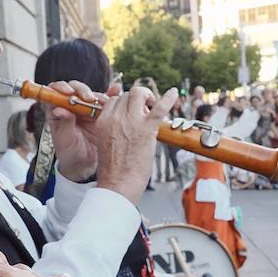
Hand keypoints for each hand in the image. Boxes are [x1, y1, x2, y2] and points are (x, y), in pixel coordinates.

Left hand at [47, 79, 115, 179]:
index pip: (55, 91)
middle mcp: (71, 106)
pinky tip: (117, 89)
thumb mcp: (64, 140)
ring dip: (98, 96)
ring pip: (91, 94)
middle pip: (75, 89)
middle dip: (82, 90)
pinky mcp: (99, 112)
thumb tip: (59, 109)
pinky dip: (112, 95)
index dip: (61, 88)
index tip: (69, 92)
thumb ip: (64, 123)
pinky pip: (106, 101)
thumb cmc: (69, 152)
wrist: (84, 164)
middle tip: (88, 98)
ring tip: (104, 103)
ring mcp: (86, 108)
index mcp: (57, 110)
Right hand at [93, 85, 178, 203]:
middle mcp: (115, 118)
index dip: (125, 104)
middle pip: (126, 95)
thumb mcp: (107, 142)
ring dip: (147, 96)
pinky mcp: (146, 129)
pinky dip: (168, 98)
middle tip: (145, 110)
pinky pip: (159, 107)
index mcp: (103, 121)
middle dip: (137, 100)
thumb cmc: (115, 169)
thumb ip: (116, 128)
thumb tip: (133, 119)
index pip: (114, 100)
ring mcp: (130, 122)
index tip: (133, 112)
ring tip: (153, 105)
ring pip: (139, 94)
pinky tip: (174, 93)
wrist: (119, 183)